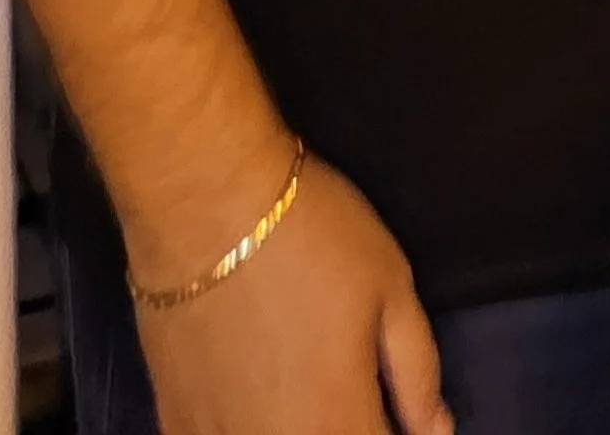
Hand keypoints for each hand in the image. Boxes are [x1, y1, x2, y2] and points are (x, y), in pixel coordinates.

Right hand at [134, 156, 448, 434]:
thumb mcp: (391, 287)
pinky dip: (242, 426)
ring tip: (297, 380)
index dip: (393, 429)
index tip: (387, 405)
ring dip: (294, 426)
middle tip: (342, 379)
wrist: (203, 197)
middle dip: (343, 425)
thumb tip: (434, 431)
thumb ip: (417, 374)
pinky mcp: (175, 424)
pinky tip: (250, 394)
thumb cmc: (309, 234)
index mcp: (338, 426)